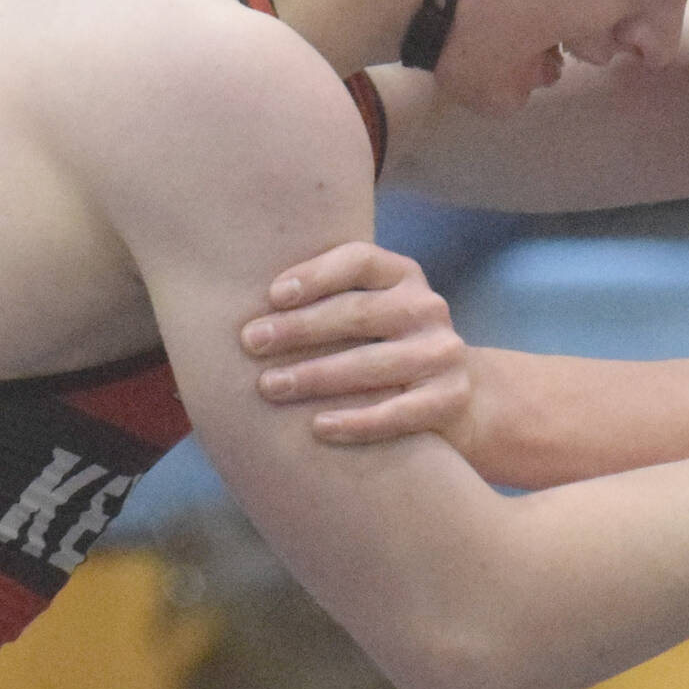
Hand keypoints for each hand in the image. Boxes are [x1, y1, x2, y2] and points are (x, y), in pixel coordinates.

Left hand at [240, 243, 469, 447]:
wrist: (454, 394)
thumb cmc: (380, 346)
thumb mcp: (365, 310)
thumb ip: (323, 299)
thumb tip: (234, 297)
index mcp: (402, 275)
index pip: (359, 261)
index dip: (315, 275)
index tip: (270, 296)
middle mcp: (427, 307)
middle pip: (360, 312)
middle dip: (300, 328)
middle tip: (251, 343)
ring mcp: (443, 352)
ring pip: (376, 363)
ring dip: (318, 375)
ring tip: (270, 387)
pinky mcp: (450, 397)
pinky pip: (400, 412)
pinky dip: (357, 421)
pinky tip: (318, 427)